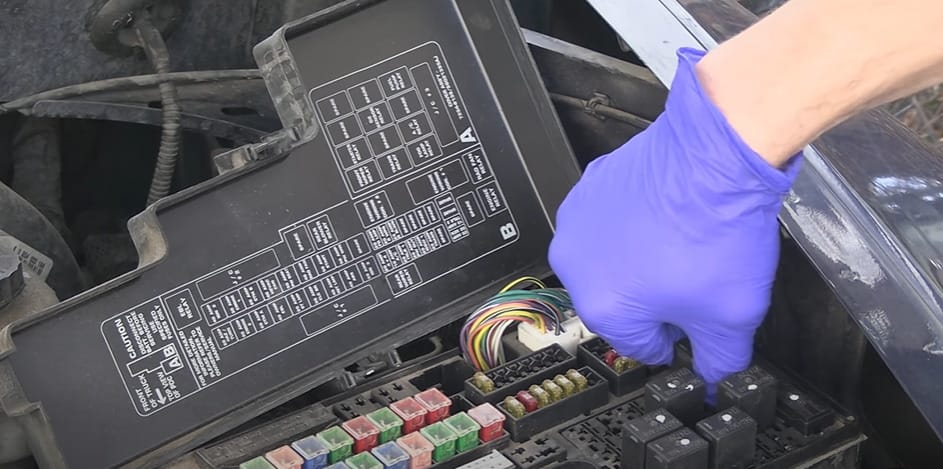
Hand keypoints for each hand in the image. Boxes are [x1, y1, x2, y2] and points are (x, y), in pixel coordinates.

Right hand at [548, 48, 800, 386]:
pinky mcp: (589, 186)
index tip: (693, 327)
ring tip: (685, 244)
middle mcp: (577, 265)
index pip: (640, 345)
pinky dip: (634, 223)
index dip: (676, 340)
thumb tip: (715, 372)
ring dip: (641, 260)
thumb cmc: (715, 226)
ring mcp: (578, 220)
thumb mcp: (732, 317)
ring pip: (612, 259)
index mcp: (601, 306)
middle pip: (620, 301)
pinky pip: (610, 220)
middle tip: (697, 281)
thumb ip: (720, 360)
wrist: (716, 152)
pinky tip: (671, 216)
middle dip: (657, 298)